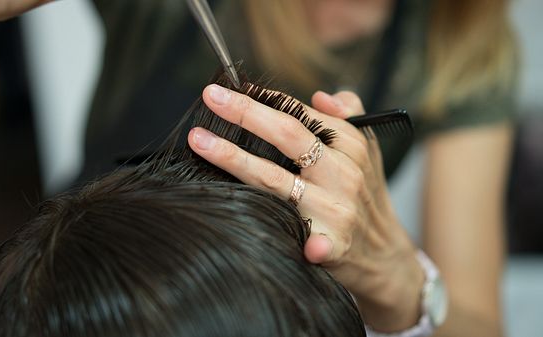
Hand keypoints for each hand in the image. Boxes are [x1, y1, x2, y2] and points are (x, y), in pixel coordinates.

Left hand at [188, 84, 424, 331]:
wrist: (385, 254)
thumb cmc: (366, 196)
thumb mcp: (366, 151)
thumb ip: (347, 117)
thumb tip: (319, 95)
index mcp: (350, 145)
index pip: (299, 114)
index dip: (262, 99)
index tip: (227, 89)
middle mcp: (343, 173)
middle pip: (287, 136)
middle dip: (246, 114)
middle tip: (210, 98)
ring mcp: (337, 209)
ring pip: (275, 180)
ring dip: (234, 159)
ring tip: (199, 141)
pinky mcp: (333, 245)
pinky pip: (309, 239)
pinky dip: (305, 240)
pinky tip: (278, 234)